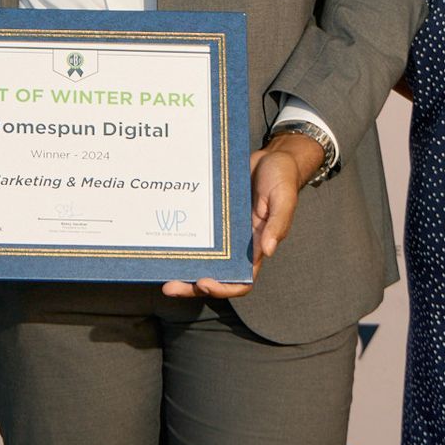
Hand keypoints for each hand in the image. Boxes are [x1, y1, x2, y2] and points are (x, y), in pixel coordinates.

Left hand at [161, 132, 319, 299]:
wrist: (272, 156)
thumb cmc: (282, 178)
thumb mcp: (284, 198)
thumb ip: (277, 224)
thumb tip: (268, 251)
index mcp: (257, 246)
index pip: (242, 280)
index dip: (224, 288)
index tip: (204, 283)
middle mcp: (238, 244)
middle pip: (215, 275)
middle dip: (192, 286)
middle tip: (170, 287)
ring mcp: (224, 231)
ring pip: (202, 258)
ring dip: (183, 268)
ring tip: (160, 270)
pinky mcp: (212, 215)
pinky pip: (197, 232)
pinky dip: (183, 239)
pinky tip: (164, 238)